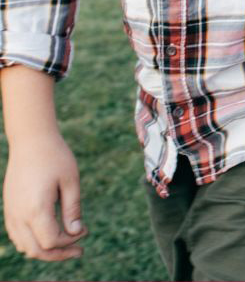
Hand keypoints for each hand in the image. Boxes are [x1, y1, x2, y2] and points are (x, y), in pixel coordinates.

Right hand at [3, 132, 85, 261]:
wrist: (31, 141)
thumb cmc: (55, 157)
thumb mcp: (71, 181)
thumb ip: (73, 209)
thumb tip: (77, 233)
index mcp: (36, 209)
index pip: (52, 241)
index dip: (70, 242)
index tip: (85, 230)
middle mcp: (19, 216)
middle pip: (36, 251)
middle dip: (59, 254)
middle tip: (79, 250)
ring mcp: (11, 214)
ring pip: (25, 247)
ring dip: (45, 250)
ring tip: (66, 242)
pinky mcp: (9, 210)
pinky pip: (18, 236)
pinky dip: (33, 241)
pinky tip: (49, 233)